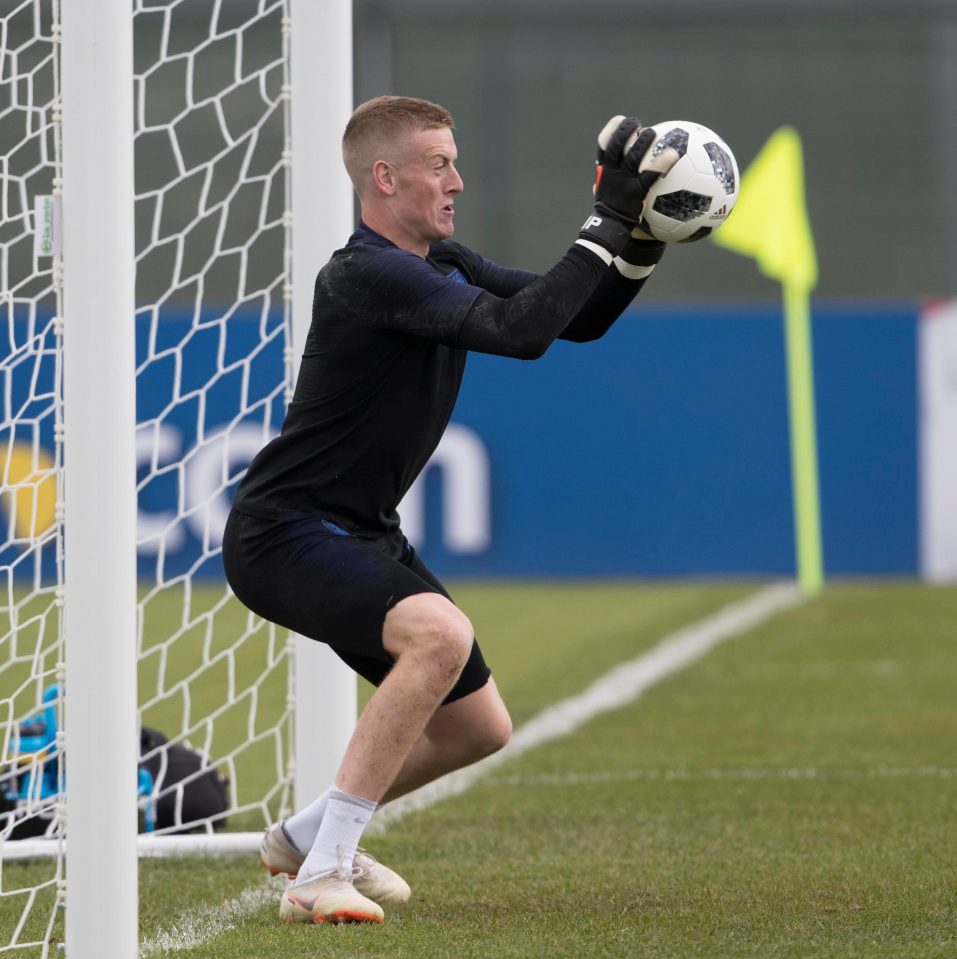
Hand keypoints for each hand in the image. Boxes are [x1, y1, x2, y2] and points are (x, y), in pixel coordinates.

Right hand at [578, 115, 678, 254]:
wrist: (609, 230)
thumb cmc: (612, 210)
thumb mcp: (605, 192)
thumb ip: (611, 179)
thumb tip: (616, 170)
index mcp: (604, 171)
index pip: (602, 145)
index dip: (611, 130)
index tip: (620, 120)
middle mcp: (612, 173)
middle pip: (616, 145)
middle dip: (625, 130)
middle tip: (637, 123)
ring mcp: (623, 182)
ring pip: (633, 156)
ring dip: (643, 141)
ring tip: (652, 133)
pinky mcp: (636, 192)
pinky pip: (651, 175)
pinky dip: (662, 163)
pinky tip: (673, 154)